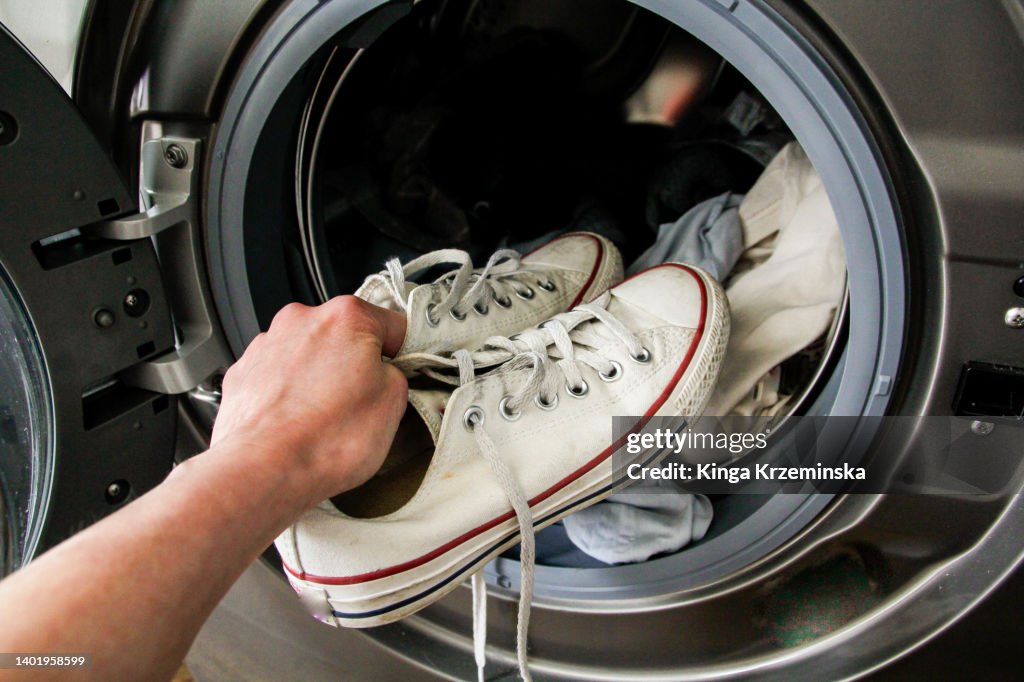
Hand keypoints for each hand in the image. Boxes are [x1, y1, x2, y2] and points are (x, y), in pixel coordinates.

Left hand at [211, 296, 408, 505]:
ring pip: (311, 358)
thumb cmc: (322, 440)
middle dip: (357, 367)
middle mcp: (301, 322)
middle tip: (365, 403)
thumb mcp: (393, 403)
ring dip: (322, 381)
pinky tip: (301, 424)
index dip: (403, 353)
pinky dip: (292, 396)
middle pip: (346, 338)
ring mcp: (268, 346)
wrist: (264, 471)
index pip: (391, 325)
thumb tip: (387, 375)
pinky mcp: (244, 374)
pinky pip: (281, 378)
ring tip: (328, 420)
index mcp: (345, 318)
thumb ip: (396, 375)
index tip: (403, 372)